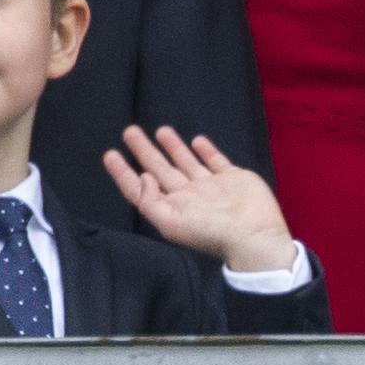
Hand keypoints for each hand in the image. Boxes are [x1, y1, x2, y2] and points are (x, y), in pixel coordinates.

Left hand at [106, 124, 295, 274]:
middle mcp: (188, 196)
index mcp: (171, 208)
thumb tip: (143, 177)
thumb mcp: (171, 223)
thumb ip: (150, 201)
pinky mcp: (232, 178)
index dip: (123, 173)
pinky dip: (206, 151)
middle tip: (130, 131)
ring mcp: (211, 187)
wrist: (253, 235)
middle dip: (144, 151)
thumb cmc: (211, 233)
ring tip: (160, 130)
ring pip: (186, 162)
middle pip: (160, 169)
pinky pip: (215, 161)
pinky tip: (196, 141)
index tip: (110, 154)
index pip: (141, 189)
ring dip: (172, 147)